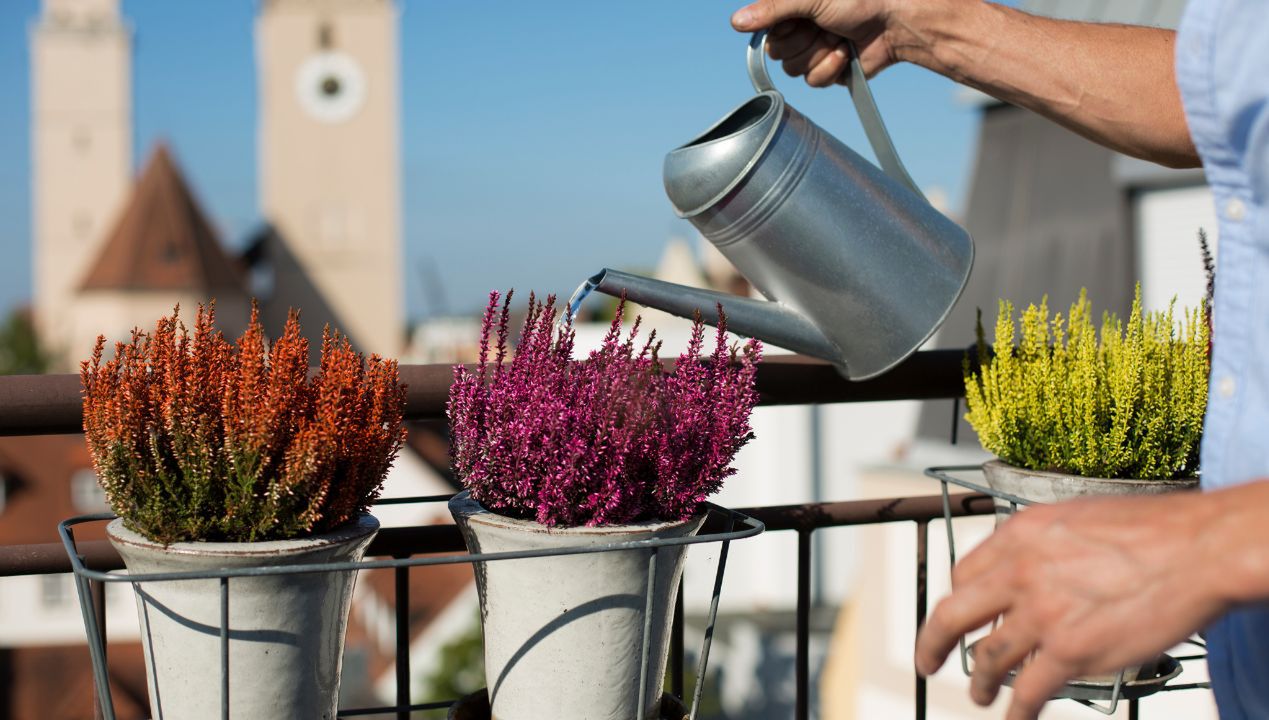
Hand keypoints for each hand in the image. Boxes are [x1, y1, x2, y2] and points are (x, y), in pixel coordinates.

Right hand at [730, 0, 908, 82]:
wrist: (894, 23)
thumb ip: (773, 9)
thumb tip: (736, 22)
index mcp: (791, 8)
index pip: (764, 29)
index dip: (781, 29)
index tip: (799, 19)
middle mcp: (799, 28)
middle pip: (777, 53)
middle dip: (804, 42)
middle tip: (824, 26)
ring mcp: (812, 50)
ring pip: (794, 70)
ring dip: (820, 54)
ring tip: (839, 37)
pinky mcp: (827, 70)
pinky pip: (813, 81)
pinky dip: (832, 67)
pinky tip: (846, 52)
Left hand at [914, 491, 1230, 719]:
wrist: (1196, 550)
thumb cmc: (1153, 530)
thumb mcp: (1076, 517)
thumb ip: (1044, 542)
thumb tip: (1033, 561)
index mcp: (1019, 536)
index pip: (966, 572)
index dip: (961, 599)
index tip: (962, 614)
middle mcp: (1019, 574)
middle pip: (954, 615)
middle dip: (934, 642)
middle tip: (928, 659)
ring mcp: (1042, 615)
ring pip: (988, 658)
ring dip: (980, 682)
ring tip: (979, 694)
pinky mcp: (1069, 652)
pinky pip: (1028, 691)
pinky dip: (1017, 711)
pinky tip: (1015, 718)